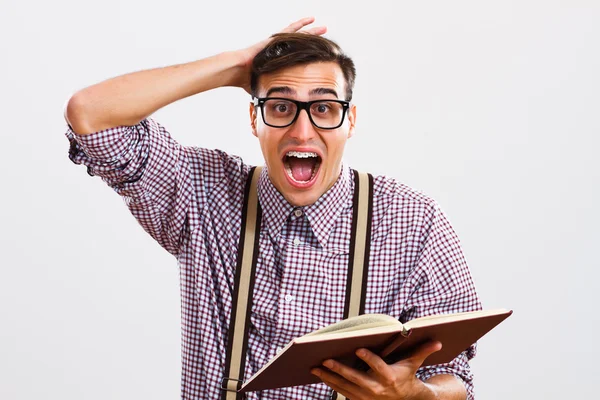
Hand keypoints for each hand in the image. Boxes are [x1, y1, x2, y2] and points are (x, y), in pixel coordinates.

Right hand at [230, 17, 326, 93]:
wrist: (236, 71)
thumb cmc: (245, 79)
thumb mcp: (264, 86)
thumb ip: (271, 91)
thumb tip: (274, 103)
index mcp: (277, 61)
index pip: (296, 58)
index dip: (307, 57)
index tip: (319, 57)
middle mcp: (278, 51)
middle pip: (300, 45)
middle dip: (313, 42)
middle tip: (326, 41)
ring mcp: (276, 44)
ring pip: (298, 35)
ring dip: (311, 32)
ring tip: (324, 28)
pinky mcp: (274, 39)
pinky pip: (290, 30)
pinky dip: (301, 24)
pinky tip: (311, 20)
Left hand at [311, 341, 442, 399]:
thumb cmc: (406, 376)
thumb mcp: (413, 364)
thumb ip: (423, 351)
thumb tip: (438, 341)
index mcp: (390, 376)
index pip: (378, 366)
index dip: (368, 358)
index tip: (358, 349)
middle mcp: (376, 388)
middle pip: (355, 378)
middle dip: (339, 369)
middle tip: (325, 359)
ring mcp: (366, 396)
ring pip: (344, 387)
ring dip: (329, 377)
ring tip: (315, 367)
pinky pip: (341, 392)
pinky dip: (330, 384)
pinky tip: (320, 375)